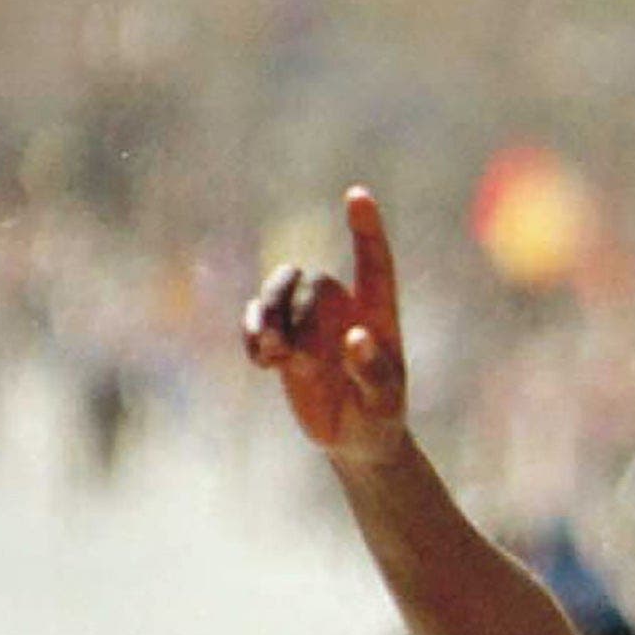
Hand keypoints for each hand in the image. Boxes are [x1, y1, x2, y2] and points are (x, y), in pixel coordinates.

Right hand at [241, 188, 407, 466]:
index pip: (374, 261)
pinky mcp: (283, 340)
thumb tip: (355, 337)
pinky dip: (250, 333)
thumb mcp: (384, 401)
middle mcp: (340, 308)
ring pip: (276, 293)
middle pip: (307, 279)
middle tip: (278, 343)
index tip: (358, 194)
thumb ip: (373, 370)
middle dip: (286, 303)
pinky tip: (261, 363)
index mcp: (377, 313)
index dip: (366, 228)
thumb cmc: (381, 416)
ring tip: (267, 353)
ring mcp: (308, 322)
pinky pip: (256, 320)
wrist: (356, 439)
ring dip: (264, 315)